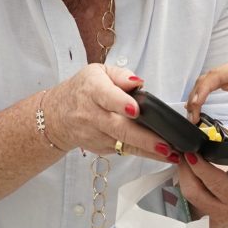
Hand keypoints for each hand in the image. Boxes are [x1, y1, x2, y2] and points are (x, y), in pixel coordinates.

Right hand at [44, 64, 178, 163]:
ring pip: (123, 144)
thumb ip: (121, 75)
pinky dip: (142, 153)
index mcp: (92, 90)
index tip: (136, 110)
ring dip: (148, 150)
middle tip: (165, 144)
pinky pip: (123, 150)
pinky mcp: (100, 148)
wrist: (56, 116)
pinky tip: (160, 154)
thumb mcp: (98, 72)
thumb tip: (138, 82)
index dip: (121, 104)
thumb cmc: (82, 90)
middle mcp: (92, 114)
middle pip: (118, 127)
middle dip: (143, 137)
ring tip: (170, 154)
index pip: (107, 97)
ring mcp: (95, 134)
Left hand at [178, 153, 227, 227]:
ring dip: (181, 176)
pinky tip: (185, 174)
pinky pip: (185, 203)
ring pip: (186, 197)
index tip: (193, 153)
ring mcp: (210, 219)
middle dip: (185, 169)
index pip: (216, 182)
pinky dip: (182, 186)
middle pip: (194, 191)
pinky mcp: (200, 222)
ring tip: (183, 160)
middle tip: (184, 152)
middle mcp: (224, 212)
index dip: (201, 167)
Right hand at [186, 58, 227, 138]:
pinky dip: (206, 96)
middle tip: (192, 117)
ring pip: (209, 82)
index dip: (202, 91)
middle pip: (207, 78)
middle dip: (196, 96)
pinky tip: (201, 108)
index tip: (195, 107)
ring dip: (199, 96)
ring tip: (193, 115)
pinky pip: (216, 86)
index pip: (215, 77)